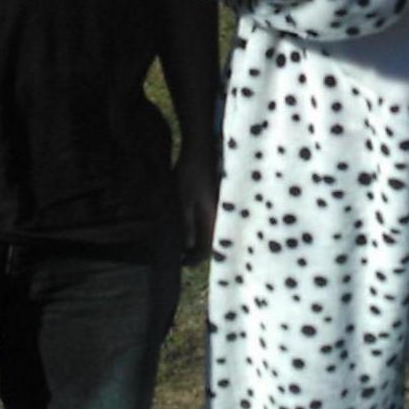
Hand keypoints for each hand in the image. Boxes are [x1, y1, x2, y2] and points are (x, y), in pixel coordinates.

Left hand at [174, 146, 218, 265]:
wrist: (202, 146)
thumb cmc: (190, 173)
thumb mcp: (183, 201)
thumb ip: (187, 225)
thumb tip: (188, 247)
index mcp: (214, 217)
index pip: (208, 248)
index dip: (195, 258)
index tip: (183, 262)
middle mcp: (225, 213)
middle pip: (216, 240)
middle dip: (202, 250)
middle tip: (186, 254)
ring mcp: (226, 203)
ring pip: (218, 229)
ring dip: (206, 238)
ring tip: (191, 241)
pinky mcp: (224, 196)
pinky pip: (219, 217)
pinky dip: (209, 225)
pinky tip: (199, 223)